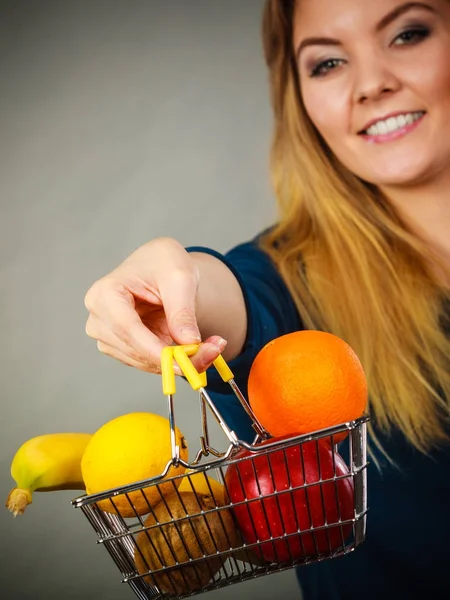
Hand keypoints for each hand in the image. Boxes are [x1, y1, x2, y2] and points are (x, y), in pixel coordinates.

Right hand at [84, 237, 226, 373]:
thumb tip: (189, 343)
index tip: (180, 362)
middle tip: (212, 351)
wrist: (161, 268)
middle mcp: (99, 318)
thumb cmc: (164, 263)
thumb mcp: (179, 278)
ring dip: (178, 361)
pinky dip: (173, 360)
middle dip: (174, 357)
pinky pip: (149, 362)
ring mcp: (108, 336)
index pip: (126, 327)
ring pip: (143, 362)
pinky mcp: (122, 348)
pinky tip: (194, 349)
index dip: (152, 349)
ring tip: (211, 346)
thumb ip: (182, 311)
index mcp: (105, 293)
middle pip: (134, 349)